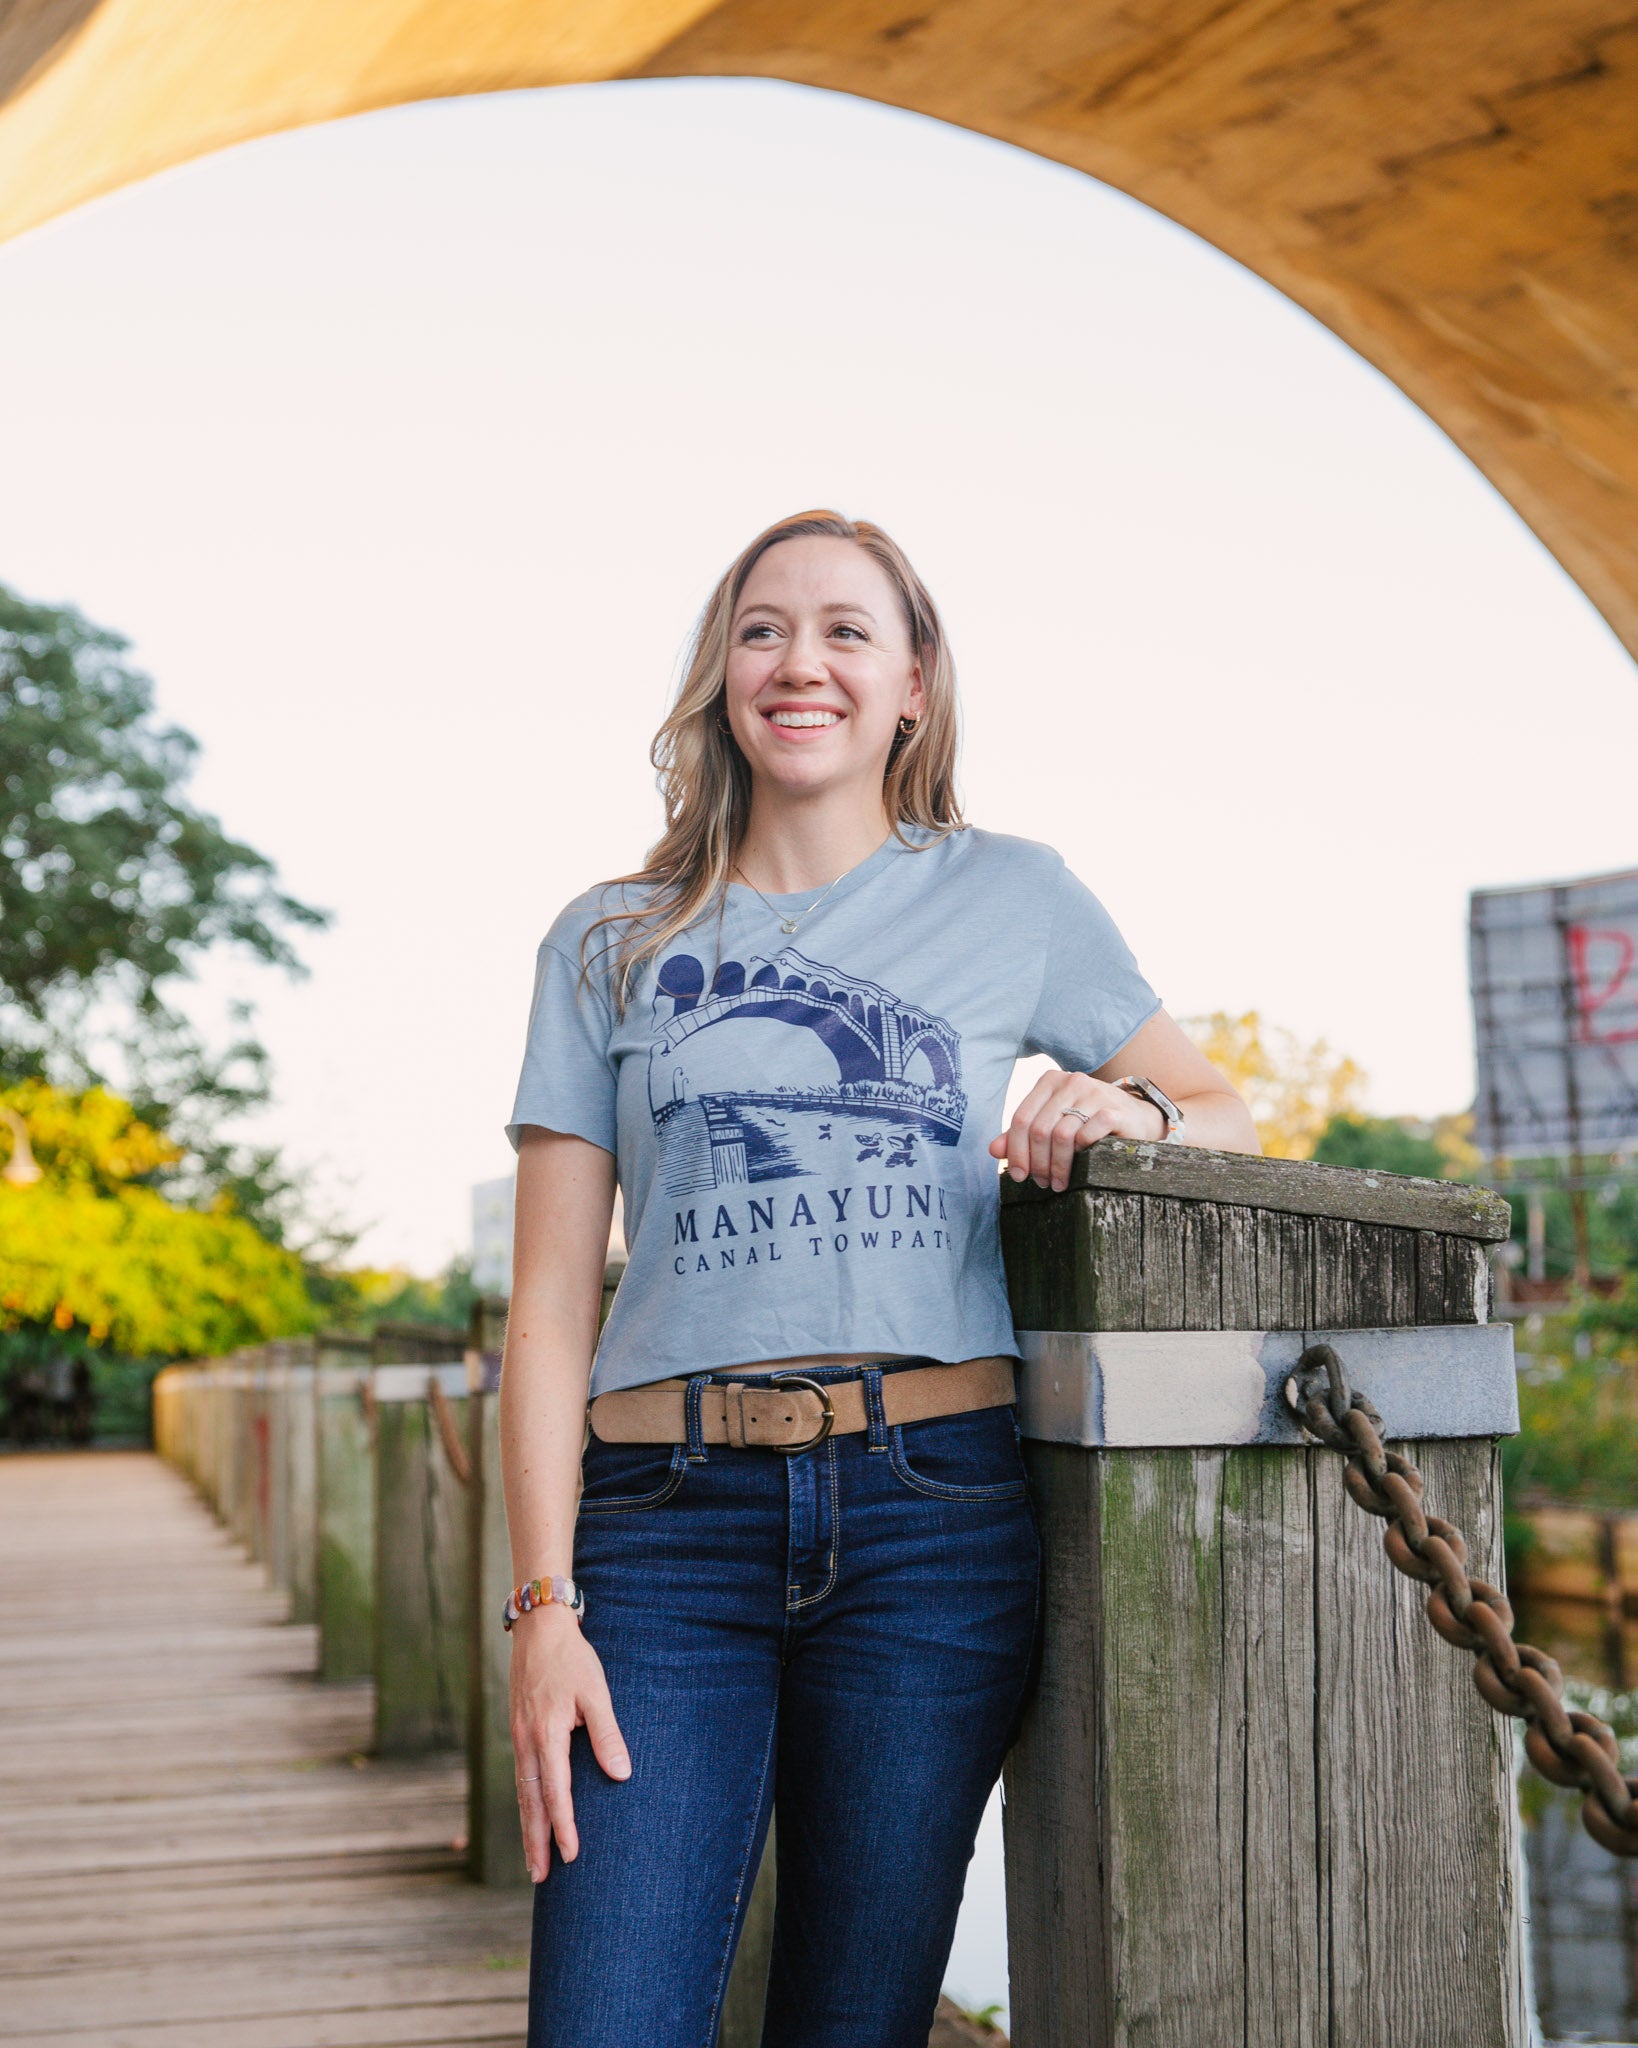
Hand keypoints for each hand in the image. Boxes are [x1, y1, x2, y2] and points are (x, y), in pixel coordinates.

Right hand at [509, 1601, 629, 1881]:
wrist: (539, 1630)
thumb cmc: (572, 1659)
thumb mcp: (596, 1692)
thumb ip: (606, 1734)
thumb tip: (621, 1775)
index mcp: (547, 1734)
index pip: (556, 1791)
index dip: (564, 1825)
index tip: (571, 1855)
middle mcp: (527, 1742)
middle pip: (531, 1802)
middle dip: (536, 1841)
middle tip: (540, 1878)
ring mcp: (518, 1738)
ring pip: (522, 1793)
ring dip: (528, 1828)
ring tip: (533, 1862)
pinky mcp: (518, 1733)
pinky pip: (521, 1778)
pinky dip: (525, 1805)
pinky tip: (531, 1817)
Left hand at [988, 1070, 1164, 1193]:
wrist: (1138, 1119)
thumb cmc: (1089, 1124)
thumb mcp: (1055, 1125)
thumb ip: (1023, 1135)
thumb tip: (993, 1150)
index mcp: (1050, 1081)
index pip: (1021, 1118)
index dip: (1015, 1151)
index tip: (1017, 1175)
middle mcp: (1070, 1081)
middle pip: (1039, 1129)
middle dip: (1037, 1162)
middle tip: (1042, 1183)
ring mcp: (1093, 1092)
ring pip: (1060, 1135)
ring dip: (1057, 1166)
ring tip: (1058, 1183)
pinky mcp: (1113, 1109)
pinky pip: (1087, 1135)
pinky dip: (1080, 1154)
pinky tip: (1082, 1167)